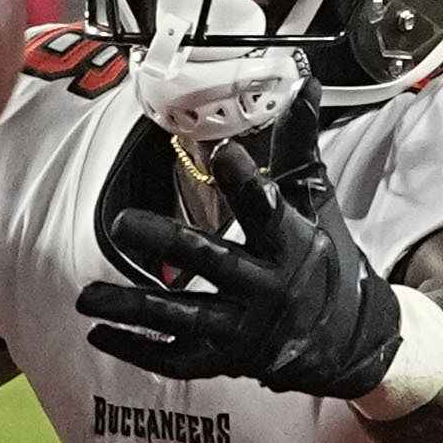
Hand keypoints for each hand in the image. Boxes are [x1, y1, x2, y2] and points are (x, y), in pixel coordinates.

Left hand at [76, 90, 401, 397]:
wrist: (355, 339)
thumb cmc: (327, 260)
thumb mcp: (317, 202)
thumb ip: (298, 146)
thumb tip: (302, 82)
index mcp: (293, 244)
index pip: (269, 209)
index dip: (246, 182)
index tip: (224, 152)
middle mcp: (268, 288)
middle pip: (213, 262)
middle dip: (167, 243)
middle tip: (122, 223)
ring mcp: (246, 329)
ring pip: (184, 318)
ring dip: (133, 307)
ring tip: (87, 296)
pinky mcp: (228, 359)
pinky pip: (178, 360)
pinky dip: (139, 350)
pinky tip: (100, 334)